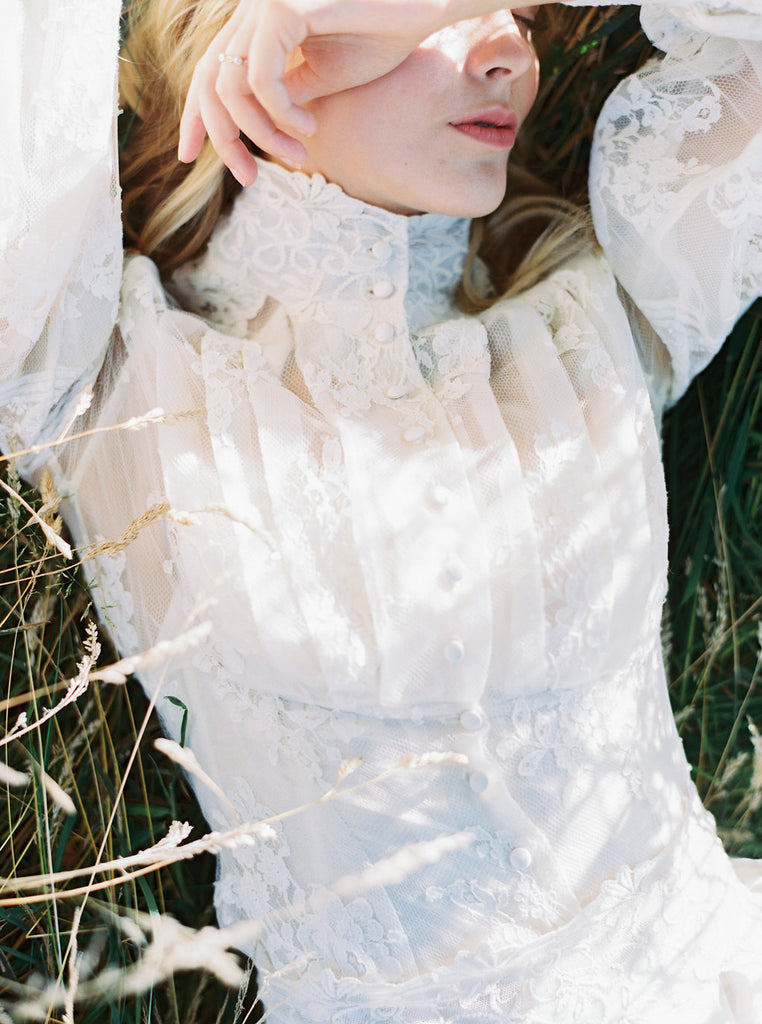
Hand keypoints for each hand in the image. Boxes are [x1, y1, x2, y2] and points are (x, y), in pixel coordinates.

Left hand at [178, 0, 489, 183]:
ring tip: (299, 154)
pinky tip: (307, 126)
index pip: (210, 71)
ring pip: (233, 88)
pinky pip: (260, 79)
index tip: (190, 156)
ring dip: (263, 135)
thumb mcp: (324, 76)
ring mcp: (263, 3)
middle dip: (222, 139)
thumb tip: (255, 127)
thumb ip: (284, 97)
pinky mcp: (280, 5)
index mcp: (259, 22)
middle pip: (210, 83)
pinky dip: (279, 114)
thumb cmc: (385, 33)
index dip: (195, 116)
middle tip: (249, 178)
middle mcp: (252, 8)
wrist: (426, 4)